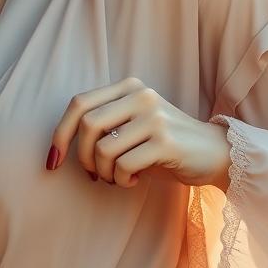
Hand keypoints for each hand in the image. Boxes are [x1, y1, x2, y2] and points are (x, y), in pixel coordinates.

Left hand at [47, 76, 231, 188]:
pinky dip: (122, 180)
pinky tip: (133, 180)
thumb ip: (103, 124)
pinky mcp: (165, 141)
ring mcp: (154, 117)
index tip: (53, 161)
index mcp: (129, 87)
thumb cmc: (163, 144)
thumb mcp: (132, 125)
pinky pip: (124, 165)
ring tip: (118, 178)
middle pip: (87, 125)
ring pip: (103, 148)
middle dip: (82, 157)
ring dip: (104, 172)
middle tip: (94, 174)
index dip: (60, 133)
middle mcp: (141, 95)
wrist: (214, 153)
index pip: (79, 104)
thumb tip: (60, 147)